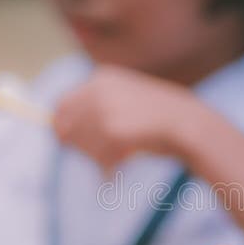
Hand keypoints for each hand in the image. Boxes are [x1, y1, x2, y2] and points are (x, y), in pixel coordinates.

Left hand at [54, 65, 209, 169]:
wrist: (187, 123)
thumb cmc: (159, 119)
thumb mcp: (125, 104)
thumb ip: (93, 112)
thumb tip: (57, 132)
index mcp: (100, 79)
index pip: (61, 104)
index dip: (61, 127)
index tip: (67, 143)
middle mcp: (97, 89)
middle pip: (66, 128)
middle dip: (81, 147)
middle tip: (103, 157)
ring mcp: (103, 108)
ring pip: (82, 146)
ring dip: (99, 158)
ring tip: (124, 156)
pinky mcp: (111, 130)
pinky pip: (98, 157)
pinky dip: (110, 165)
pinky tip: (128, 160)